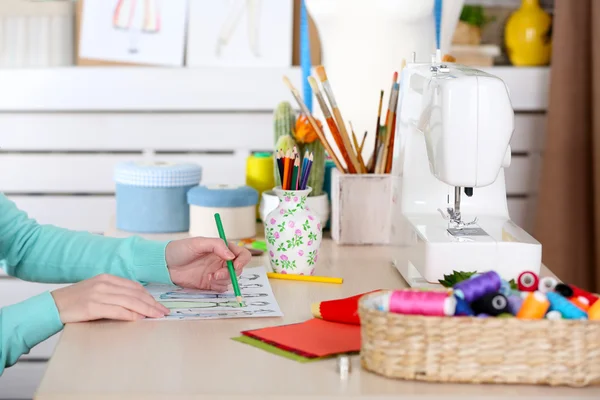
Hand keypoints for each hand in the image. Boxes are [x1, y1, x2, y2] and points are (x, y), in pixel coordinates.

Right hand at [52, 274, 169, 322]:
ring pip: (130, 301)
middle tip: (164, 312)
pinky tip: (139, 319)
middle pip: (135, 294)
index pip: (134, 286)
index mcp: (106, 278)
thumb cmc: (74, 301)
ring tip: (157, 316)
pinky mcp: (92, 306)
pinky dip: (131, 315)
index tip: (159, 304)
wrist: (51, 305)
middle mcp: (104, 284)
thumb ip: (113, 293)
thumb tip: (134, 302)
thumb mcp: (96, 290)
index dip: (149, 296)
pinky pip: (117, 311)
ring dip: (146, 310)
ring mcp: (98, 294)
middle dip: (152, 303)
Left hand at [165, 237, 251, 291]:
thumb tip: (232, 256)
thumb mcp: (199, 242)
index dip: (242, 260)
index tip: (235, 265)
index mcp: (222, 249)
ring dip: (224, 280)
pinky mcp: (210, 284)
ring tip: (210, 277)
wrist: (165, 264)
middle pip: (238, 269)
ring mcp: (216, 272)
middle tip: (217, 274)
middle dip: (231, 273)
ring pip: (231, 279)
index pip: (241, 254)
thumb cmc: (181, 249)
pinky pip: (222, 287)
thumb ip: (217, 245)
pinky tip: (207, 281)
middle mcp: (222, 261)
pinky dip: (218, 286)